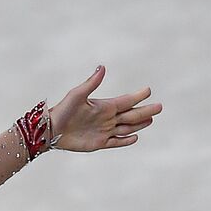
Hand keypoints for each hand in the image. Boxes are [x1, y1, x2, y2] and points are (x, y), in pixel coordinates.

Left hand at [48, 65, 162, 152]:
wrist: (51, 130)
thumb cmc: (63, 110)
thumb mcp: (77, 95)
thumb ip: (92, 83)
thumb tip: (102, 67)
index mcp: (104, 106)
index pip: (126, 101)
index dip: (138, 96)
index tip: (149, 90)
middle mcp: (107, 118)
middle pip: (131, 115)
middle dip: (145, 111)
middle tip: (160, 107)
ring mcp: (104, 131)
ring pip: (127, 128)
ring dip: (139, 124)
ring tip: (151, 119)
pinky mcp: (99, 143)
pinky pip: (116, 142)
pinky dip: (126, 141)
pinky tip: (136, 137)